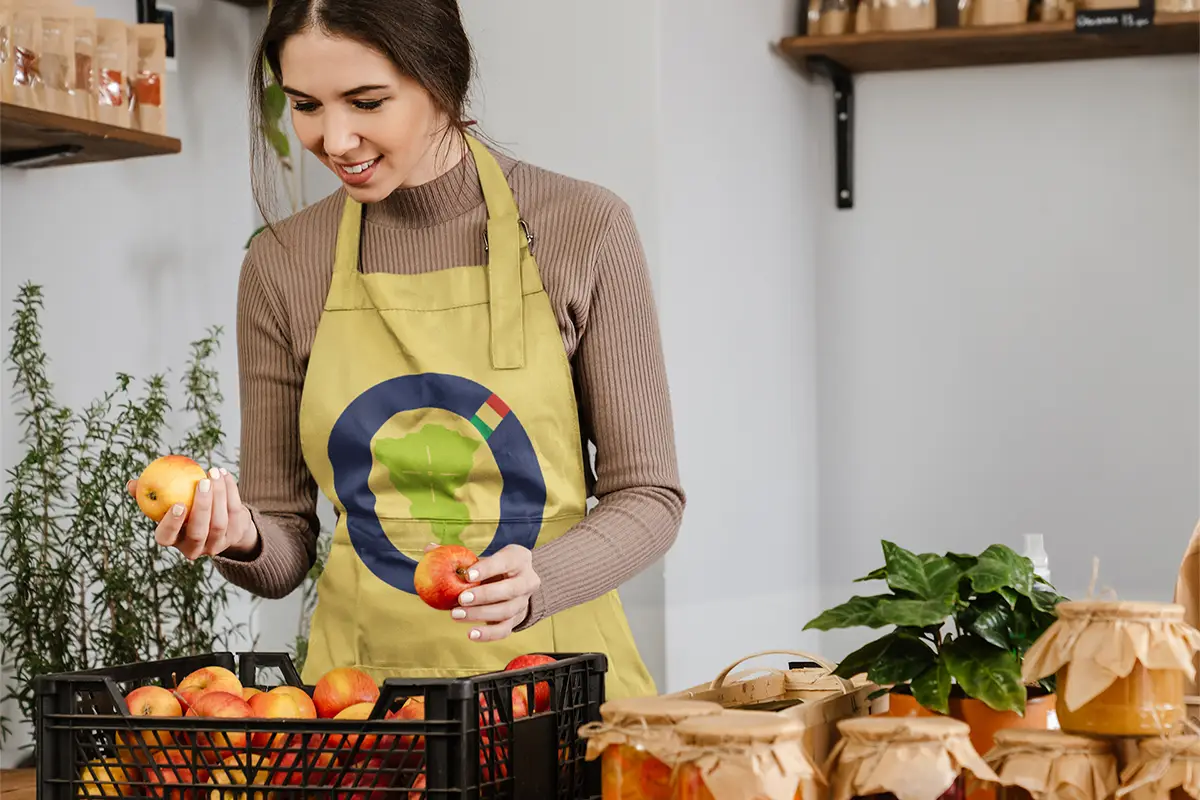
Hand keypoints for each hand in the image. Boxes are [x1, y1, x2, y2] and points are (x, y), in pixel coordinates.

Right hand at [128, 467, 258, 560]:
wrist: (220, 519)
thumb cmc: (185, 509)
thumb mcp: (167, 504)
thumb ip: (150, 494)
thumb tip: (132, 484)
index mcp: (173, 540)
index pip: (167, 537)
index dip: (171, 523)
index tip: (178, 503)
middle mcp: (194, 548)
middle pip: (198, 532)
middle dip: (202, 506)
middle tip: (202, 482)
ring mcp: (217, 544)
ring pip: (219, 523)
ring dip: (219, 496)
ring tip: (214, 473)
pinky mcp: (235, 535)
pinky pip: (235, 513)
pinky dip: (231, 492)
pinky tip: (224, 475)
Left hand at [424, 543, 538, 641]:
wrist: (515, 582)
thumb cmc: (492, 567)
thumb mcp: (482, 557)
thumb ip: (457, 554)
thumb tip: (429, 548)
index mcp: (519, 558)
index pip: (506, 561)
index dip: (488, 568)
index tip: (467, 575)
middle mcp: (527, 580)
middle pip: (510, 590)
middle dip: (485, 595)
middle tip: (460, 599)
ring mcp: (523, 602)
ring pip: (506, 611)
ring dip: (480, 615)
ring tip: (456, 614)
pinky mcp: (516, 620)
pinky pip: (504, 630)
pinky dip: (488, 634)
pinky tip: (471, 634)